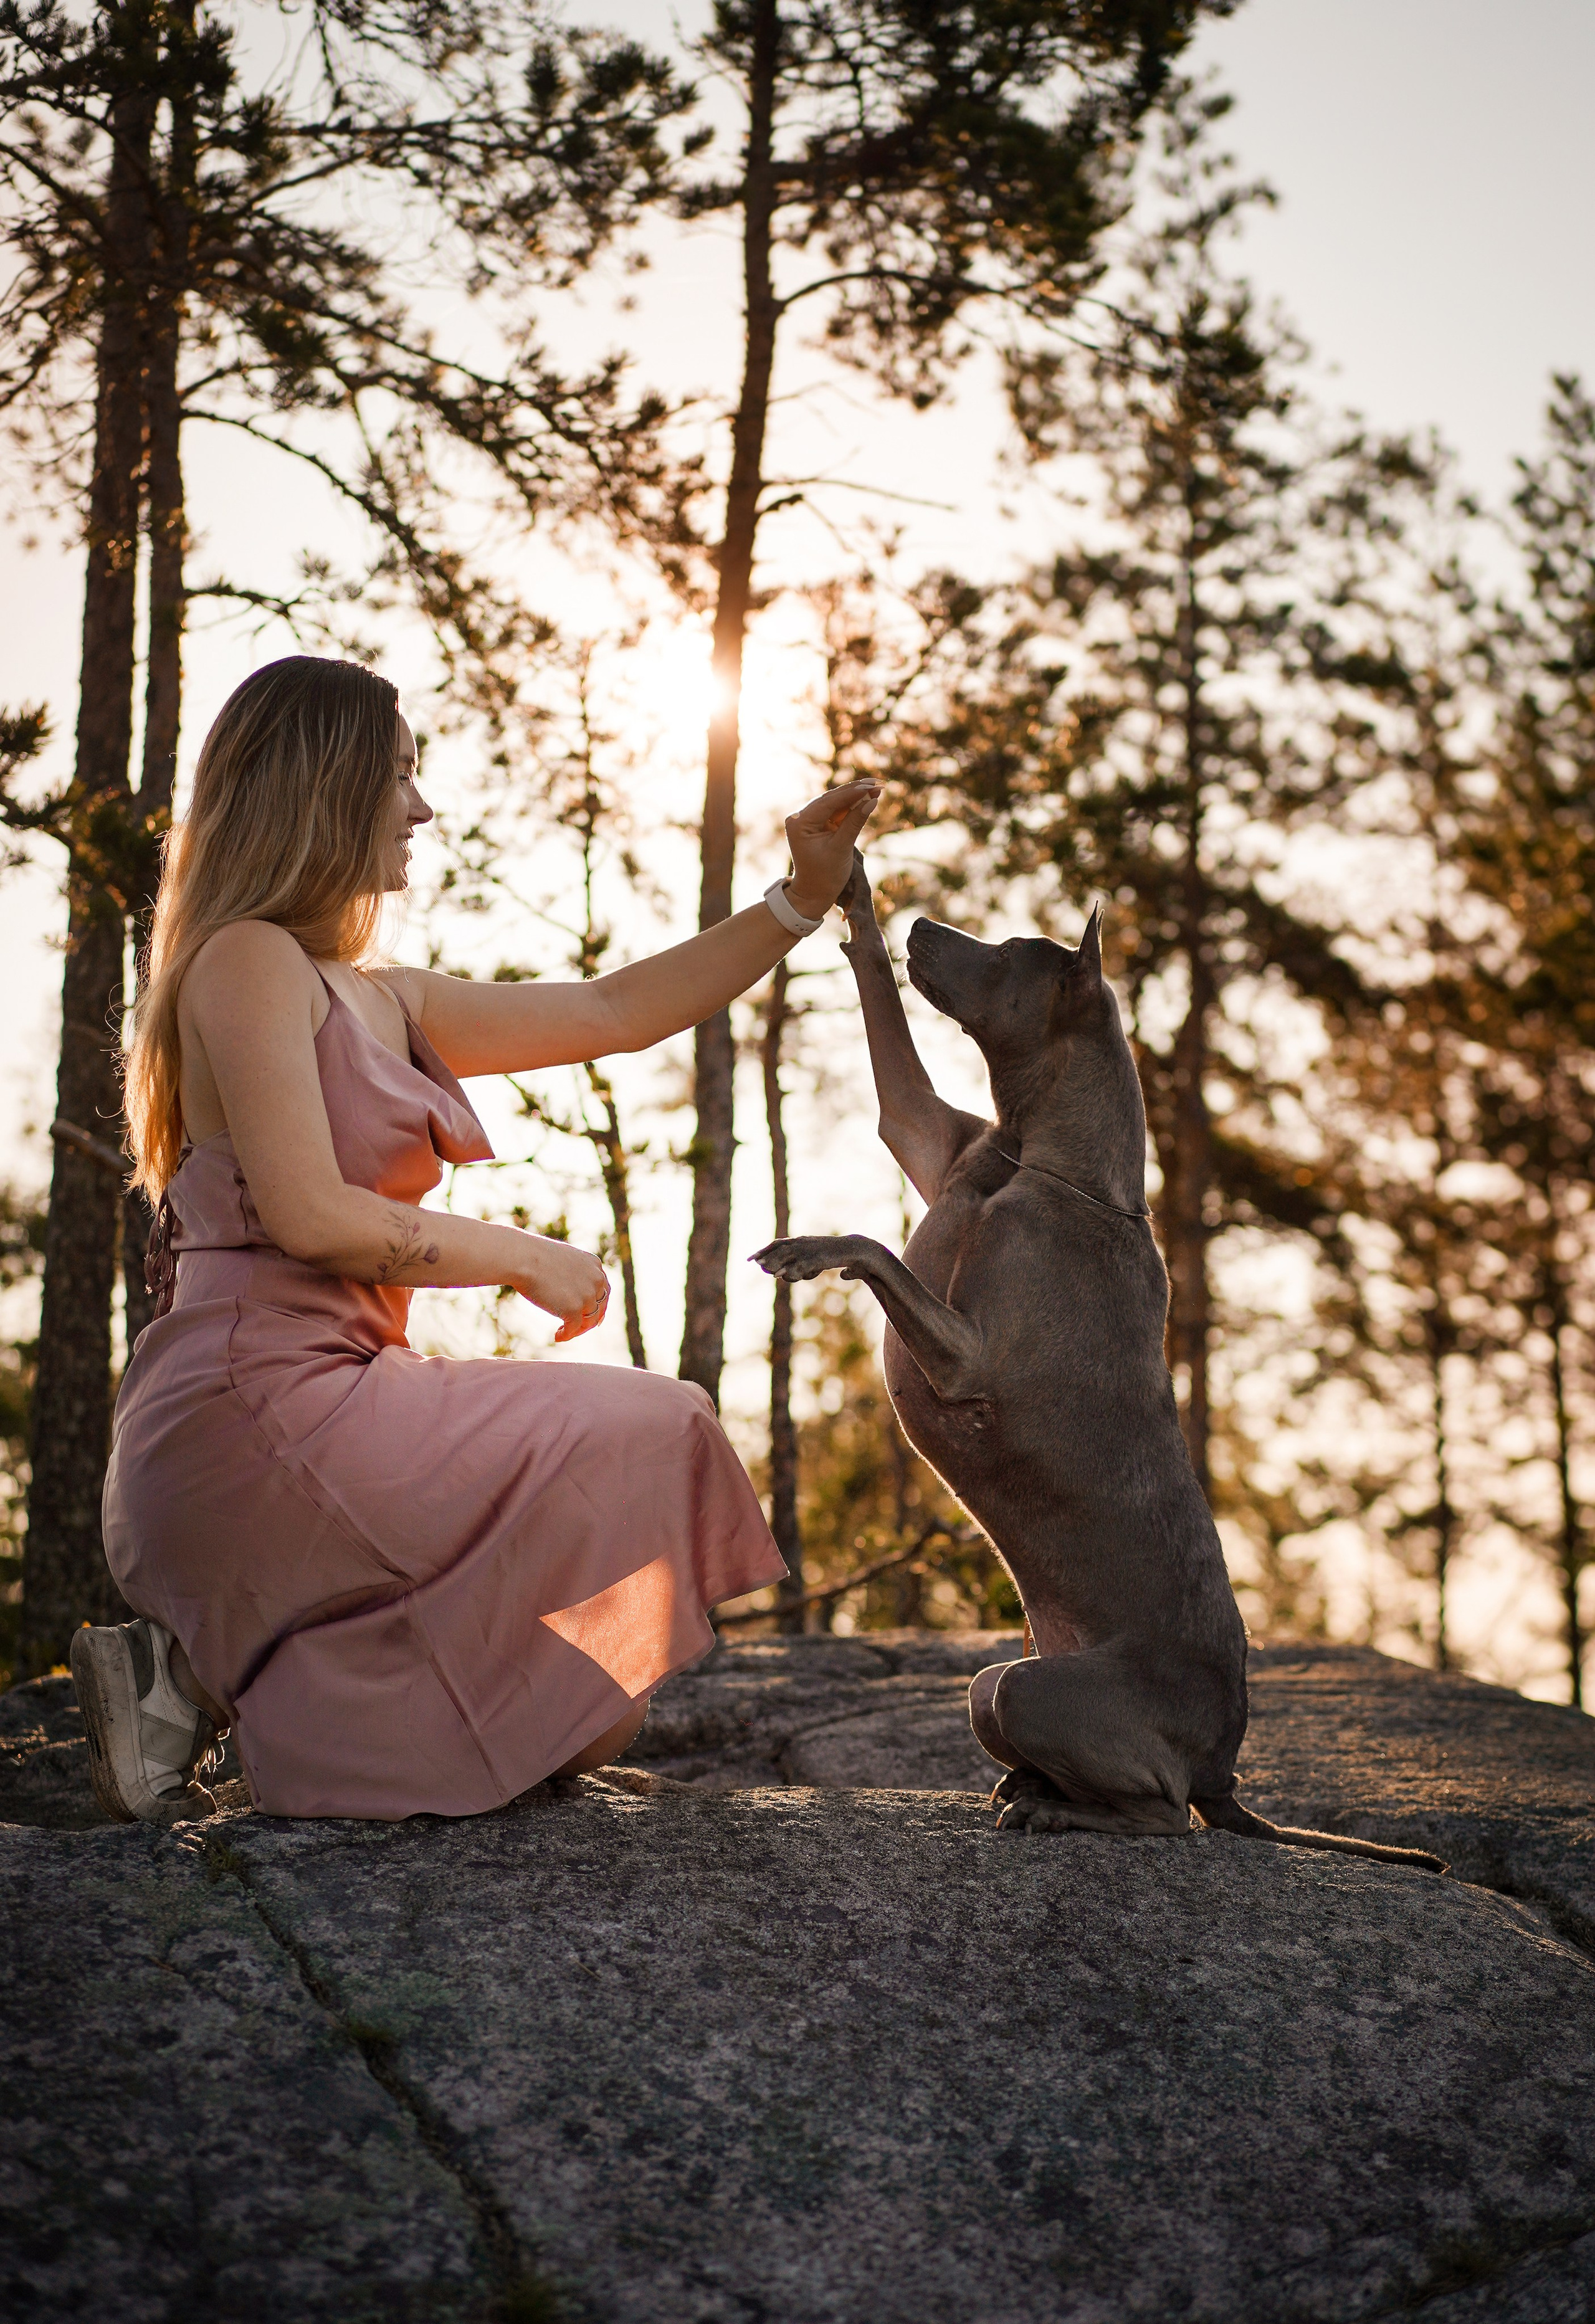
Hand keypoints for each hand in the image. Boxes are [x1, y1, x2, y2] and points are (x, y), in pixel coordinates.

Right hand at [516, 1237, 610, 1342]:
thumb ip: (572, 1273)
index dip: (598, 1306)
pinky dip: (566, 1335)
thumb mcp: (562, 1260)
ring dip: (577, 1330)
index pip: (603, 1290)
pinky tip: (557, 1336)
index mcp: (594, 1265)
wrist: (523, 1259)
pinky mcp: (574, 1309)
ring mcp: (587, 1295)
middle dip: (588, 1320)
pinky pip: (574, 1328)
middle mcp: (596, 1280)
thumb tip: (571, 1292)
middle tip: (576, 1329)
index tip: (592, 1317)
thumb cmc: (534, 1257)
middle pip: (599, 1307)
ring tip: (562, 1332)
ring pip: (588, 1321)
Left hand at [784, 781, 880, 920]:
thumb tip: (872, 800)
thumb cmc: (825, 876)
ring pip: (836, 803)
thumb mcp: (841, 848)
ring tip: (877, 788)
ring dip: (856, 797)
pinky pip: (836, 812)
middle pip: (832, 799)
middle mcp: (800, 818)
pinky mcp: (817, 824)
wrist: (814, 893)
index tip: (871, 785)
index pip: (828, 802)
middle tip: (878, 783)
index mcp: (800, 823)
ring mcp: (808, 820)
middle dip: (855, 792)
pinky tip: (868, 798)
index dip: (851, 793)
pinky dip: (851, 807)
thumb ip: (855, 822)